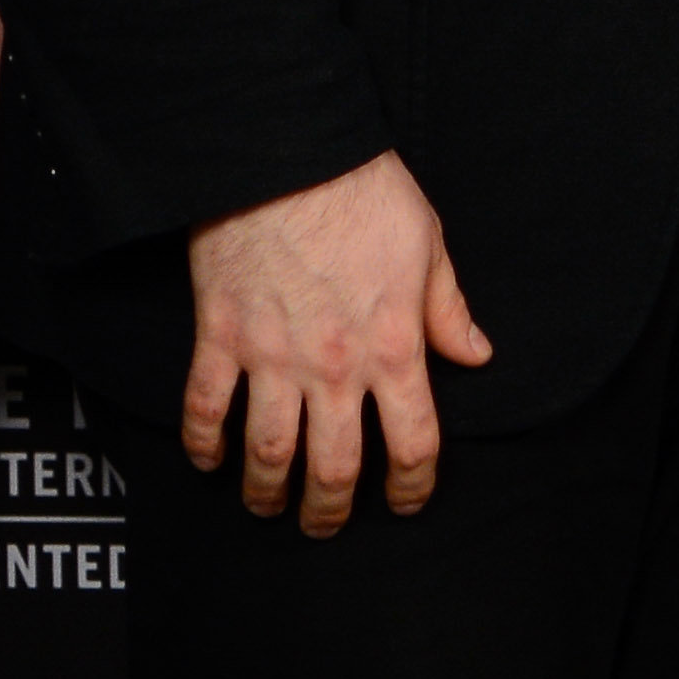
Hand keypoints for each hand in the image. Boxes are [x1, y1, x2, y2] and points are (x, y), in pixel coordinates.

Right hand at [182, 152, 491, 534]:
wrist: (288, 153)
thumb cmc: (364, 192)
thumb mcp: (428, 245)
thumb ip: (448, 310)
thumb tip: (475, 354)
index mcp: (393, 346)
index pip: (413, 441)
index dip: (412, 485)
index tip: (407, 501)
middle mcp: (333, 365)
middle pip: (334, 468)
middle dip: (331, 510)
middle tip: (326, 525)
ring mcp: (272, 356)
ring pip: (267, 454)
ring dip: (267, 492)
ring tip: (268, 507)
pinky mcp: (220, 337)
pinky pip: (205, 408)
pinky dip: (203, 444)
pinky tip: (209, 461)